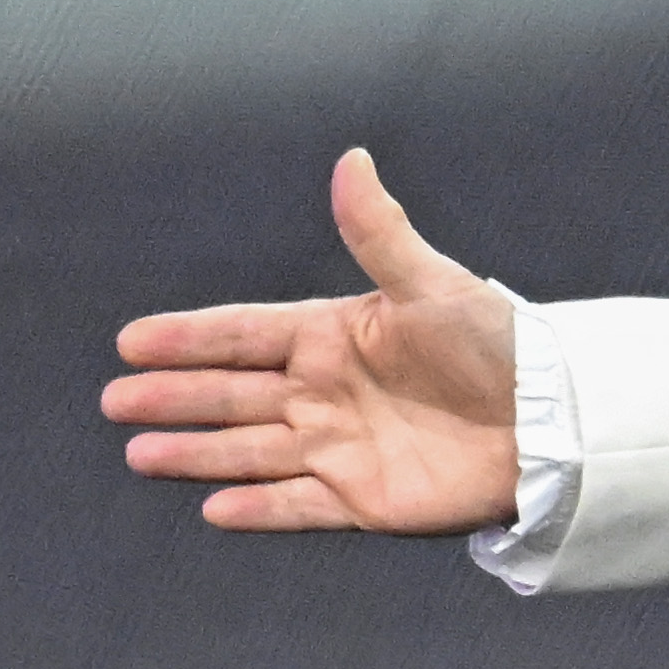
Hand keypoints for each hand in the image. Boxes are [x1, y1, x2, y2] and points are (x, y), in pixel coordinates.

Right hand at [106, 149, 519, 533]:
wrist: (554, 420)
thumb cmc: (498, 345)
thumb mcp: (433, 285)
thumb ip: (379, 232)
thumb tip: (352, 160)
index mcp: (336, 337)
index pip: (246, 334)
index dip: (191, 338)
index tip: (131, 340)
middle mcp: (327, 393)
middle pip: (235, 394)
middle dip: (176, 397)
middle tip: (115, 400)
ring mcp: (341, 447)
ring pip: (252, 450)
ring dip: (198, 453)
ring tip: (140, 453)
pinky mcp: (364, 499)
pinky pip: (298, 504)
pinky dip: (259, 508)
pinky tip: (212, 506)